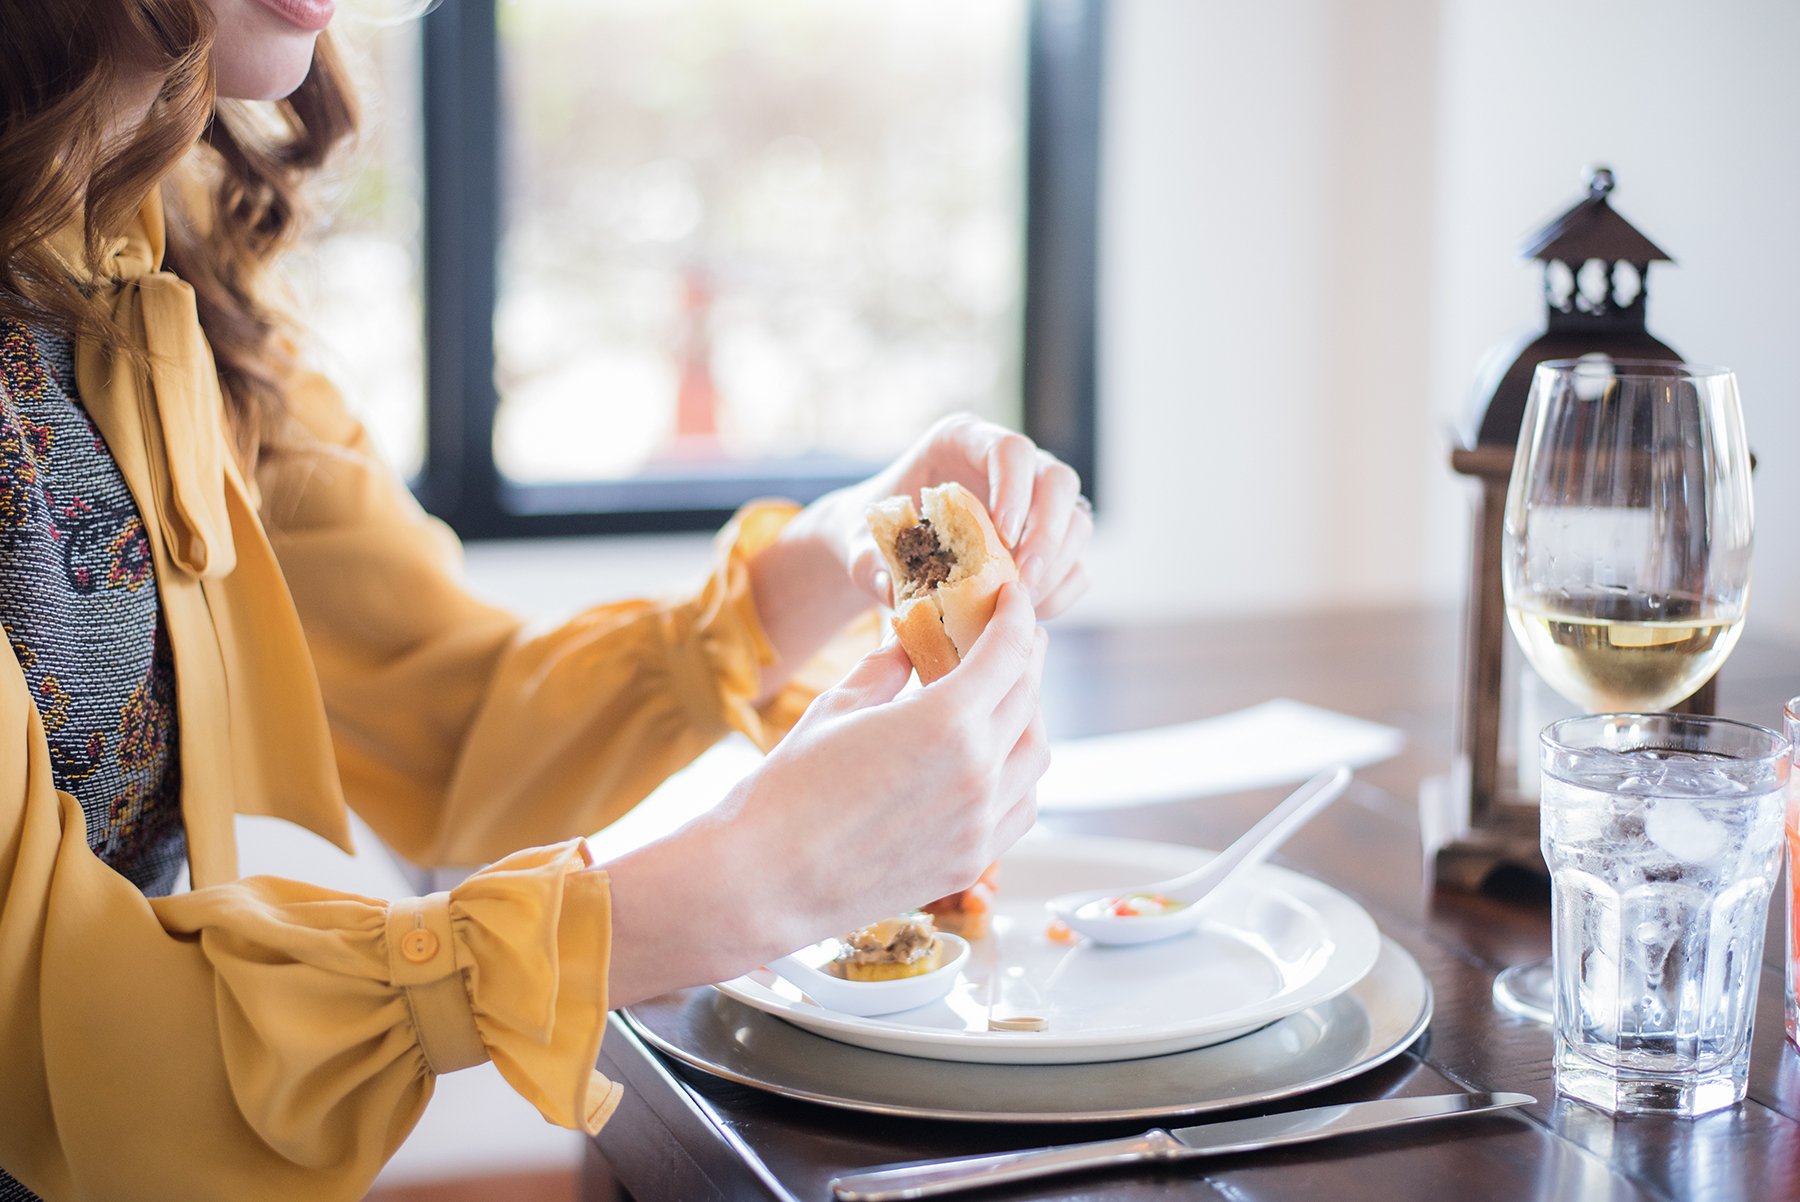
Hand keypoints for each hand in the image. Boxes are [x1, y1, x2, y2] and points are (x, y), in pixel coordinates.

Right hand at [600, 583, 1048, 1001]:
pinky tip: (998, 758)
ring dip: (1028, 715)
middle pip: (1027, 697)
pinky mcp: (972, 860)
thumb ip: (886, 669)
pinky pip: (1022, 805)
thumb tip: (910, 644)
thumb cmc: (788, 789)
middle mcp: (978, 772)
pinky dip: (1020, 773)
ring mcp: (981, 823)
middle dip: (1025, 657)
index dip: (1016, 616)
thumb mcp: (837, 706)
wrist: (764, 879)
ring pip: (1034, 754)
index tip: (1014, 597)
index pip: (1008, 652)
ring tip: (1005, 696)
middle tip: (1015, 637)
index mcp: (946, 721)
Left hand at [815, 414, 1092, 619]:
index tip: (1004, 533)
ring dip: (1057, 567)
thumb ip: (865, 560)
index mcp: (961, 442)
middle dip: (1048, 533)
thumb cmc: (869, 533)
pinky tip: (1027, 614)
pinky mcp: (1045, 541)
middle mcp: (1008, 466)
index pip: (1010, 449)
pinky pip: (1075, 562)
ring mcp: (1034, 502)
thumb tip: (887, 585)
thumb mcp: (855, 543)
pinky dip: (1061, 591)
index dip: (1015, 487)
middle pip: (1058, 482)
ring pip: (1076, 522)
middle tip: (1022, 580)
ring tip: (1020, 605)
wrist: (881, 551)